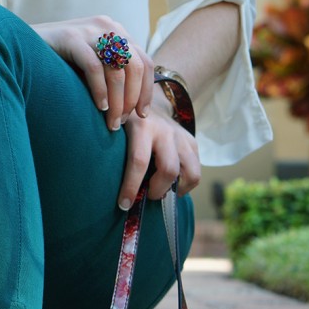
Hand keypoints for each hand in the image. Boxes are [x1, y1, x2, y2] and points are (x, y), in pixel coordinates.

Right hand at [33, 16, 155, 130]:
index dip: (146, 91)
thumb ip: (111, 76)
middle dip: (131, 100)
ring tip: (110, 124)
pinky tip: (99, 108)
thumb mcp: (92, 67)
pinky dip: (100, 91)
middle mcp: (108, 28)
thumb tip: (131, 109)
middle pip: (134, 67)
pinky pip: (94, 68)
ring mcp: (89, 30)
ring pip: (117, 70)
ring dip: (117, 102)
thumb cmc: (60, 66)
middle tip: (120, 124)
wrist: (24, 46)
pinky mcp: (71, 37)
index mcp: (117, 33)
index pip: (144, 62)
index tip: (141, 115)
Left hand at [118, 89, 200, 208]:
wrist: (151, 103)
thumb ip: (116, 153)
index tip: (124, 204)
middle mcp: (165, 131)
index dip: (131, 187)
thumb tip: (113, 188)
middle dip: (157, 190)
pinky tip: (171, 185)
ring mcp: (182, 137)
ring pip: (191, 173)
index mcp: (142, 127)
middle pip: (169, 170)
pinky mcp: (192, 143)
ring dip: (176, 189)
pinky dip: (185, 185)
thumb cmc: (129, 125)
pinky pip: (195, 172)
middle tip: (148, 194)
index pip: (139, 161)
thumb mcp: (118, 131)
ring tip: (163, 191)